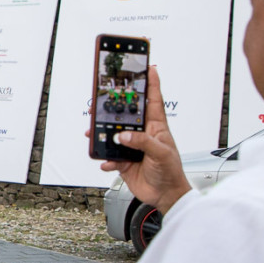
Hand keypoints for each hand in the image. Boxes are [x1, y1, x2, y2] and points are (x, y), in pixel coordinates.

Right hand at [97, 67, 190, 215]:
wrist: (164, 195)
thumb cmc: (171, 171)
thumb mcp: (161, 153)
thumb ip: (142, 143)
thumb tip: (123, 136)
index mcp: (156, 128)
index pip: (153, 101)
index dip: (151, 84)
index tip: (148, 67)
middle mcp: (142, 135)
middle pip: (125, 116)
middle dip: (113, 107)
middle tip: (102, 99)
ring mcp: (131, 147)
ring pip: (113, 134)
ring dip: (101, 133)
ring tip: (92, 132)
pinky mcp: (123, 161)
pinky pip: (109, 156)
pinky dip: (104, 159)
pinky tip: (105, 161)